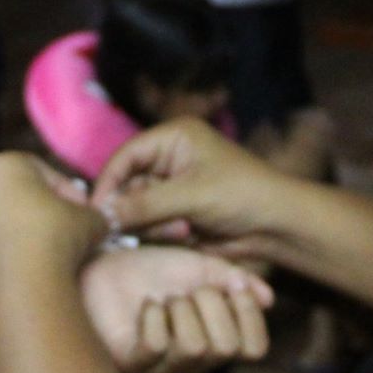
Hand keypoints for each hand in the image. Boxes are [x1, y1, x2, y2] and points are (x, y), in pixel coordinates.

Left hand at [0, 152, 107, 278]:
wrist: (24, 283)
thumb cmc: (57, 235)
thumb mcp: (90, 218)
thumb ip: (91, 213)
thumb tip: (94, 222)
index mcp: (4, 165)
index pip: (44, 171)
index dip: (70, 191)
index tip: (84, 210)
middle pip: (21, 195)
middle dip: (47, 211)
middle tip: (71, 229)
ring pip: (7, 221)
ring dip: (31, 233)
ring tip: (56, 251)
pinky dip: (16, 252)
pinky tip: (37, 266)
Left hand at [80, 245, 273, 372]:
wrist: (100, 264)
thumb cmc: (149, 268)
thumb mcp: (200, 265)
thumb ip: (235, 279)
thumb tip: (266, 298)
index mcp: (215, 338)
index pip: (254, 349)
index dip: (250, 317)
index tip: (234, 287)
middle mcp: (193, 361)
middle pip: (226, 347)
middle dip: (211, 304)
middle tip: (187, 290)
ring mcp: (162, 366)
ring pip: (195, 347)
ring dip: (180, 310)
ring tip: (164, 299)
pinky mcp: (131, 363)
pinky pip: (157, 346)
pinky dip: (153, 317)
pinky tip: (145, 306)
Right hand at [91, 118, 288, 255]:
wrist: (277, 226)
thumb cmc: (242, 196)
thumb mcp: (191, 196)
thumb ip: (144, 204)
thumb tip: (102, 214)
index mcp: (174, 138)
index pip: (126, 155)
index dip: (108, 182)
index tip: (95, 210)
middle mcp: (169, 159)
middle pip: (127, 184)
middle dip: (134, 208)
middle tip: (140, 227)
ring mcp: (173, 187)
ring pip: (137, 209)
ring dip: (153, 224)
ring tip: (183, 229)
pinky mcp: (177, 212)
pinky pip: (152, 225)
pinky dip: (162, 233)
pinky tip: (188, 234)